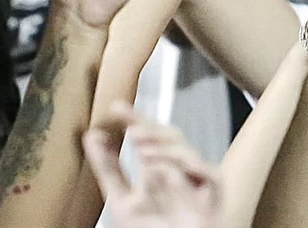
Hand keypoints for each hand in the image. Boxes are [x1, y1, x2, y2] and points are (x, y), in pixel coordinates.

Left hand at [83, 103, 221, 227]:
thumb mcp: (121, 199)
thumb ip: (108, 168)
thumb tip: (92, 136)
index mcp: (158, 168)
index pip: (148, 136)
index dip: (134, 119)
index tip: (116, 108)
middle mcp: (179, 171)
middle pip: (171, 137)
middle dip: (151, 129)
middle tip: (130, 131)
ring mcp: (197, 183)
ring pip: (187, 152)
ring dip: (164, 148)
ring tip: (142, 151)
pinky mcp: (215, 198)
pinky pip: (210, 175)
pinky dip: (190, 169)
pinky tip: (166, 171)